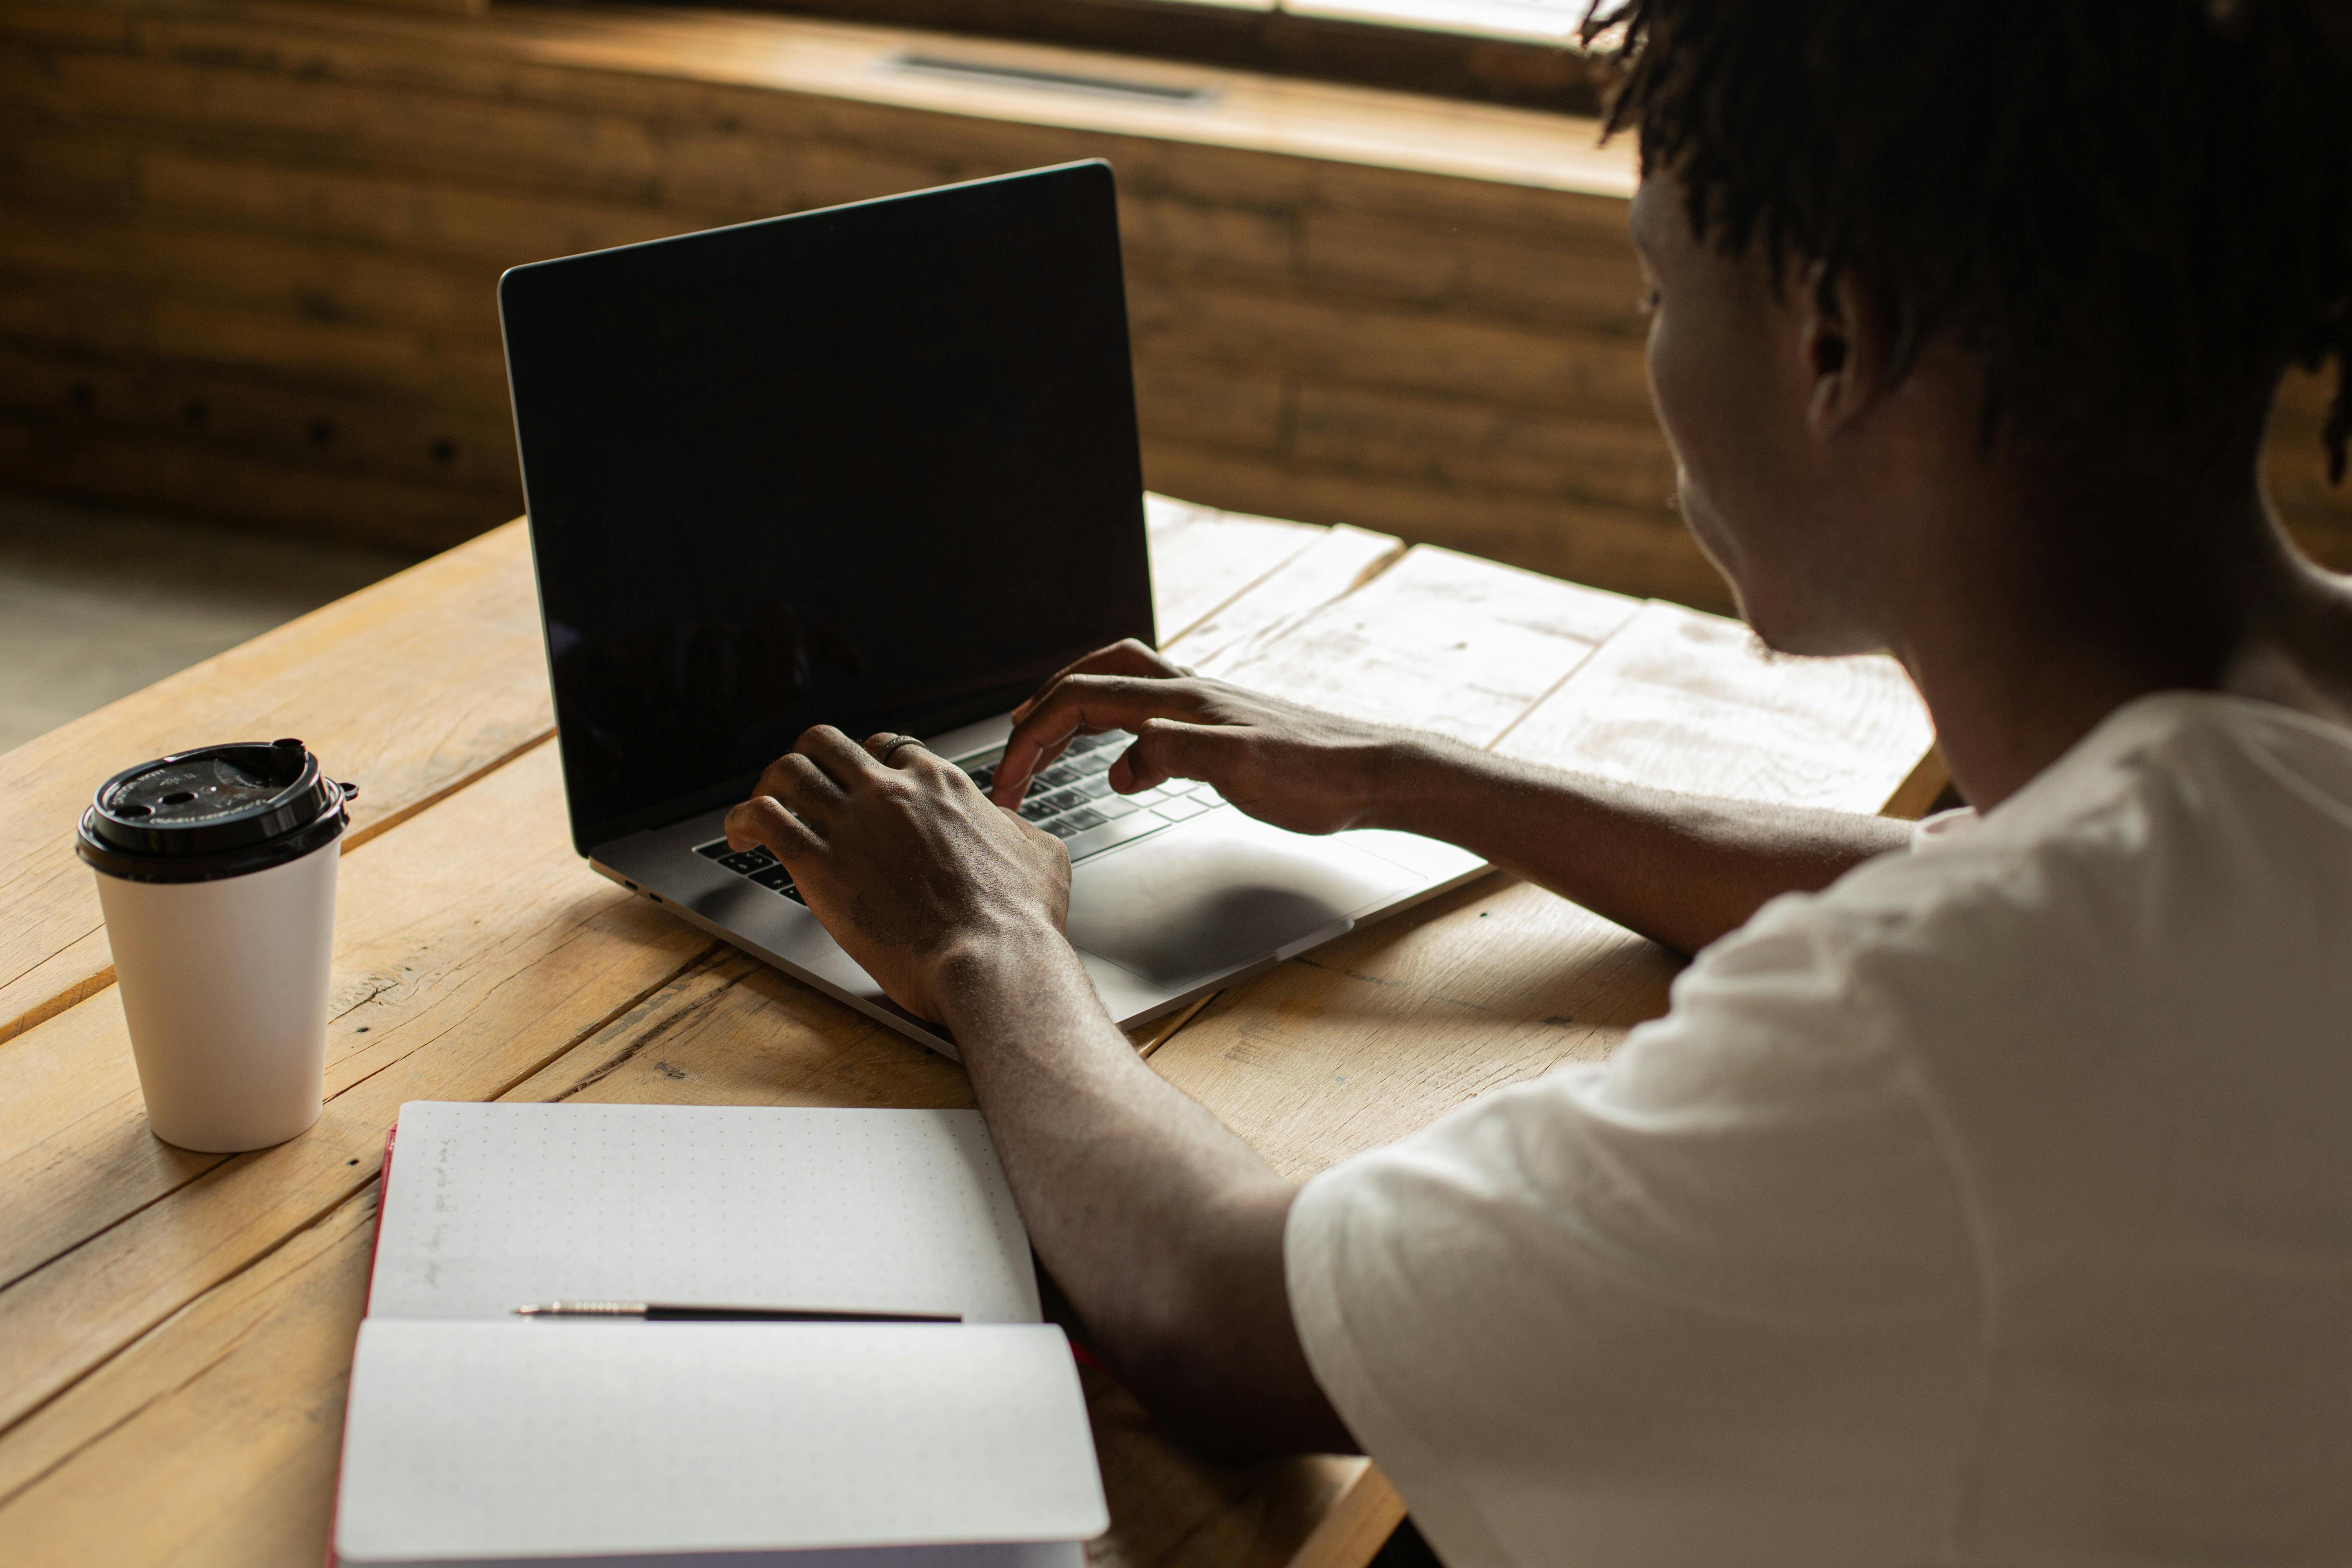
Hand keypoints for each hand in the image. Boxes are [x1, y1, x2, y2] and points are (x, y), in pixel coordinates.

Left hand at [724, 726, 1071, 1022]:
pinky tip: (738, 835)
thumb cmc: (1020, 920)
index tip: (858, 787)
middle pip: (828, 743)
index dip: (867, 764)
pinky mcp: (820, 864)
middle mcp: (891, 792)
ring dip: (768, 785)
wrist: (994, 959)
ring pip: (788, 770)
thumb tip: (1009, 824)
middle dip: (808, 760)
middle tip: (800, 788)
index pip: (888, 747)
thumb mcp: (1040, 854)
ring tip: (759, 809)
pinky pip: (764, 818)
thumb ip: (1016, 827)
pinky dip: (742, 819)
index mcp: (940, 785)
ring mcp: (853, 824)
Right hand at [988, 639, 1423, 835]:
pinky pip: (1148, 708)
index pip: (1081, 700)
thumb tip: (1118, 763)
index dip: (1033, 736)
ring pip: (1118, 685)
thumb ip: (1177, 755)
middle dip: (1040, 711)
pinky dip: (1114, 720)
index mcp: (1181, 702)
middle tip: (1011, 754)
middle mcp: (1188, 694)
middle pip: (1090, 680)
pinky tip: (1121, 753)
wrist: (1375, 773)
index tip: (1008, 781)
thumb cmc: (1318, 774)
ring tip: (1044, 736)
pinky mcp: (1220, 727)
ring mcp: (1203, 708)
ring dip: (1072, 704)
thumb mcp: (1243, 769)